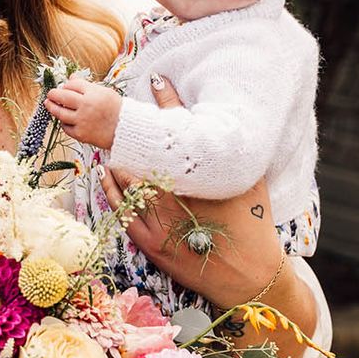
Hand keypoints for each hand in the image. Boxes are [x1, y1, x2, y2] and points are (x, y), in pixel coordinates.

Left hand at [45, 76, 122, 148]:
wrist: (126, 130)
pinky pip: (66, 127)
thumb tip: (70, 78)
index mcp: (94, 93)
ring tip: (48, 104)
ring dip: (52, 107)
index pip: (72, 84)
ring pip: (60, 113)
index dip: (66, 85)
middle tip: (50, 94)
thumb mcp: (105, 92)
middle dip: (53, 94)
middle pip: (62, 96)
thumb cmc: (116, 110)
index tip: (65, 87)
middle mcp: (86, 106)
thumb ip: (86, 86)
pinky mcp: (81, 134)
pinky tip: (64, 119)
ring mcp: (82, 121)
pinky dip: (64, 123)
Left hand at [97, 73, 280, 307]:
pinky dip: (112, 189)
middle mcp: (178, 196)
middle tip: (121, 113)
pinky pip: (122, 210)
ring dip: (118, 158)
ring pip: (128, 180)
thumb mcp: (251, 183)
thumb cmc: (254, 227)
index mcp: (204, 178)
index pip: (181, 131)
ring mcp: (160, 221)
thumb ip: (232, 156)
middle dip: (135, 132)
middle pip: (146, 153)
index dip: (169, 101)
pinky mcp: (150, 243)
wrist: (248, 277)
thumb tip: (229, 126)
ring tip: (110, 140)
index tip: (157, 80)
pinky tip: (105, 173)